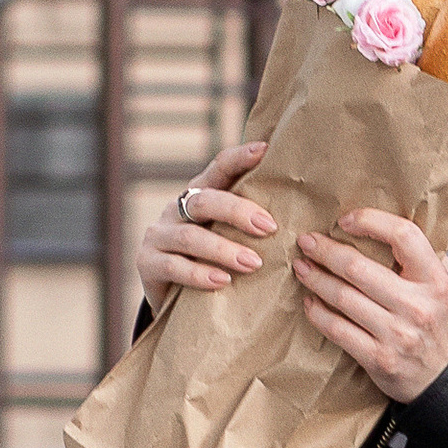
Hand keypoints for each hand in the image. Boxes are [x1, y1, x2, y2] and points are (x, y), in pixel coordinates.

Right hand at [138, 143, 273, 303]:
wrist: (172, 296)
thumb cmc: (212, 261)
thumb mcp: (228, 237)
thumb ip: (250, 224)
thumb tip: (300, 215)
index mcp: (199, 196)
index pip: (217, 168)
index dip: (239, 158)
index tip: (265, 151)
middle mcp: (175, 209)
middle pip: (205, 201)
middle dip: (238, 212)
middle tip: (269, 228)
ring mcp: (158, 235)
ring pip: (191, 237)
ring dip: (224, 250)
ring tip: (253, 264)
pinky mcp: (147, 263)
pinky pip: (174, 266)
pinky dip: (200, 274)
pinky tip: (223, 281)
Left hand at [293, 210, 447, 403]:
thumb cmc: (442, 327)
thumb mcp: (445, 287)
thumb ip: (423, 258)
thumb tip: (383, 226)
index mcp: (435, 280)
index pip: (403, 235)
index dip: (370, 221)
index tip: (346, 220)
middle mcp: (416, 305)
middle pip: (358, 267)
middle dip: (325, 251)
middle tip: (306, 242)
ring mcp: (396, 334)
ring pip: (342, 297)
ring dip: (315, 278)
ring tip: (302, 267)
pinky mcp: (378, 358)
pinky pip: (337, 329)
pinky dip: (317, 313)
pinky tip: (310, 302)